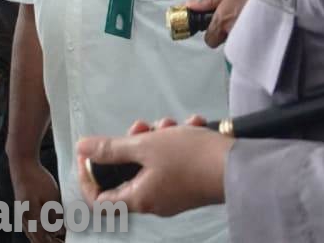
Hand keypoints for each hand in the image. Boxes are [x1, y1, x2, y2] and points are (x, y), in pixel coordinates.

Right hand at [11, 161, 63, 242]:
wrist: (22, 164)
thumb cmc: (36, 178)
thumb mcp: (50, 197)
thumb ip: (55, 216)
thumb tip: (59, 231)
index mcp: (30, 217)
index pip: (42, 240)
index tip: (64, 242)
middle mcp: (23, 219)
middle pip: (36, 239)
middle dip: (49, 242)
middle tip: (62, 241)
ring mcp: (21, 214)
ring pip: (32, 233)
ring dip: (44, 238)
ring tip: (57, 238)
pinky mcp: (22, 208)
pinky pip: (30, 226)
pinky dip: (39, 231)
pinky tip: (47, 229)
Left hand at [76, 120, 230, 217]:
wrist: (241, 165)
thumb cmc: (192, 158)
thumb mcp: (146, 146)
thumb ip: (111, 148)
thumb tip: (82, 148)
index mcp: (140, 198)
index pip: (99, 200)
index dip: (88, 176)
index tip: (91, 152)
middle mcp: (155, 201)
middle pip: (128, 172)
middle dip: (132, 143)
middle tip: (143, 126)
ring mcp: (174, 193)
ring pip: (152, 162)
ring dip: (158, 137)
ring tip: (172, 123)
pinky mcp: (190, 182)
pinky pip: (173, 161)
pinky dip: (176, 141)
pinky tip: (191, 125)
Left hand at [186, 0, 258, 46]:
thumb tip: (190, 6)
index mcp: (222, 19)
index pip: (210, 40)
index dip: (213, 32)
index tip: (220, 24)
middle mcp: (233, 32)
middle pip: (227, 42)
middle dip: (231, 33)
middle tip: (241, 16)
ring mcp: (249, 39)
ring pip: (241, 43)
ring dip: (244, 34)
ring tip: (254, 18)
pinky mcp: (264, 43)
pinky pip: (255, 45)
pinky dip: (258, 38)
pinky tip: (264, 24)